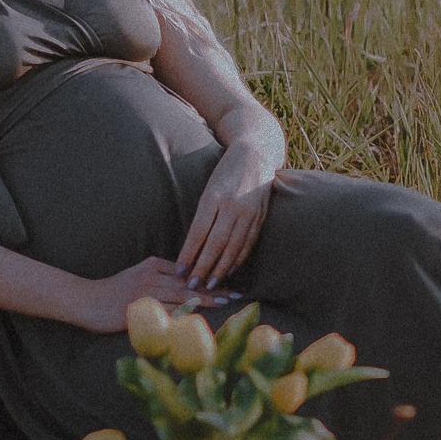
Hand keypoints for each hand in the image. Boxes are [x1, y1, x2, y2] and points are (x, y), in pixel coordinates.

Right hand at [66, 255, 231, 333]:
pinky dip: (186, 313)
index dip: (209, 277)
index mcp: (153, 265)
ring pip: (182, 294)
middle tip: (237, 293)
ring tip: (226, 302)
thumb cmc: (113, 292)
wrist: (86, 301)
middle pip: (189, 281)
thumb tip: (186, 287)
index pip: (188, 271)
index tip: (229, 282)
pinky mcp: (140, 308)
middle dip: (214, 287)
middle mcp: (152, 275)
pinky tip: (201, 317)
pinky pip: (167, 311)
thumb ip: (160, 279)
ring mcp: (146, 291)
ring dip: (206, 298)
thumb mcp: (138, 277)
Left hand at [176, 139, 277, 287]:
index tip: (180, 271)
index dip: (189, 254)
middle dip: (203, 267)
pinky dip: (239, 258)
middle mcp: (232, 205)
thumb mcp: (209, 188)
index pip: (198, 232)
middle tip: (192, 286)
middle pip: (216, 244)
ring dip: (221, 269)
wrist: (256, 153)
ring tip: (210, 284)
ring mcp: (249, 212)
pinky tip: (231, 271)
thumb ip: (203, 215)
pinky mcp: (261, 216)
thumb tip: (192, 246)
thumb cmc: (225, 172)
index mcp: (213, 197)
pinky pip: (249, 242)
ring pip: (233, 247)